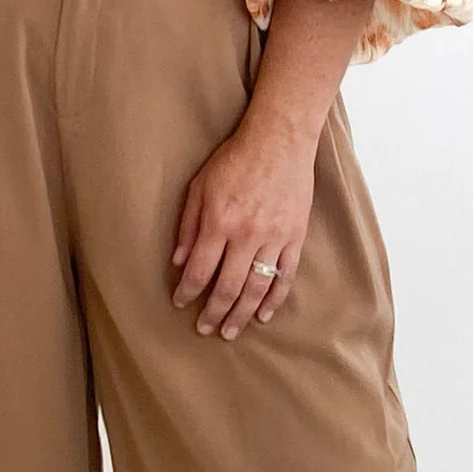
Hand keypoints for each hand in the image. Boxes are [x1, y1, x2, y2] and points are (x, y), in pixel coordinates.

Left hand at [170, 113, 315, 339]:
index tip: (180, 303)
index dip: (187, 291)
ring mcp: (274, 238)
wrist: (280, 140)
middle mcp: (247, 235)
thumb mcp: (199, 186)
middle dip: (213, 313)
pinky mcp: (295, 237)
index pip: (199, 270)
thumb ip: (188, 226)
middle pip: (227, 287)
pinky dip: (274, 299)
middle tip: (204, 329)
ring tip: (230, 331)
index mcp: (219, 222)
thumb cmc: (235, 159)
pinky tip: (262, 315)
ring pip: (256, 287)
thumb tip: (177, 261)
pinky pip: (285, 276)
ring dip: (241, 314)